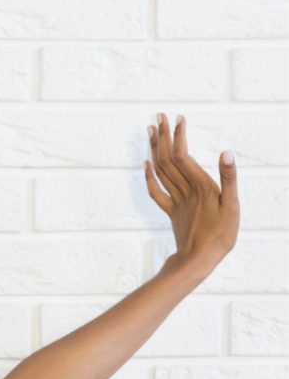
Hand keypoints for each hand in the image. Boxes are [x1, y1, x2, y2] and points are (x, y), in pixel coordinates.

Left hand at [144, 112, 238, 272]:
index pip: (183, 156)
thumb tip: (226, 152)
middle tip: (159, 116)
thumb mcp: (232, 206)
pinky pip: (157, 192)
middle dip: (163, 137)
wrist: (198, 262)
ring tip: (151, 131)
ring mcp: (176, 201)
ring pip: (161, 172)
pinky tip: (146, 164)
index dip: (179, 136)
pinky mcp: (172, 212)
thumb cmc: (220, 236)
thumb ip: (229, 179)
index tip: (178, 118)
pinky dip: (149, 177)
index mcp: (200, 186)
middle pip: (168, 160)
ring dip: (155, 150)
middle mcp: (185, 191)